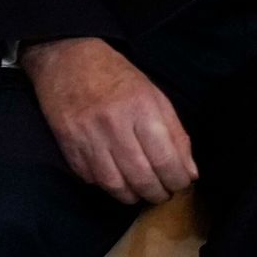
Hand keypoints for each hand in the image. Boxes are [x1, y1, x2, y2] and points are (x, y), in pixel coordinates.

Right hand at [26, 37, 194, 204]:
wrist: (68, 60)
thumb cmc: (118, 77)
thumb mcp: (155, 97)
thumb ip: (176, 134)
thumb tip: (190, 172)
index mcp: (142, 109)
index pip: (165, 159)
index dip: (177, 180)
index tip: (181, 184)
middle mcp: (114, 125)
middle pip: (141, 176)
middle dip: (157, 193)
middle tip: (163, 194)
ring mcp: (88, 136)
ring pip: (114, 184)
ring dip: (131, 196)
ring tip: (141, 194)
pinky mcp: (67, 145)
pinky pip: (90, 178)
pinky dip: (106, 186)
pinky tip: (116, 181)